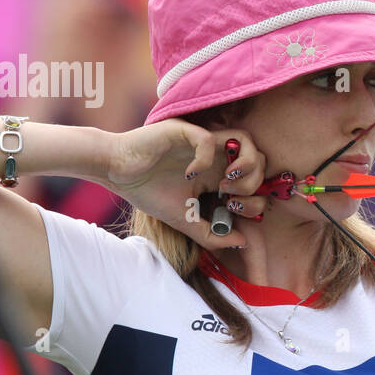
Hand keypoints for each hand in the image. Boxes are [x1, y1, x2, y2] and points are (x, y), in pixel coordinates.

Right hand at [104, 120, 268, 250]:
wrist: (116, 173)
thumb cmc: (148, 192)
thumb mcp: (185, 220)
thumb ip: (212, 234)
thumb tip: (243, 242)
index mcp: (218, 174)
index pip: (255, 180)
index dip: (254, 198)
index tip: (234, 211)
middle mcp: (216, 156)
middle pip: (259, 159)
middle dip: (254, 183)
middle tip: (232, 197)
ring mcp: (202, 142)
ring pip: (245, 140)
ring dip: (244, 165)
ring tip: (226, 183)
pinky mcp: (185, 131)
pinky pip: (209, 138)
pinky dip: (206, 158)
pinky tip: (191, 175)